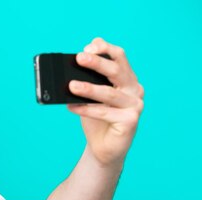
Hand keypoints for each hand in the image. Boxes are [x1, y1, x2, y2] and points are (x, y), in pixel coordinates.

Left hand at [67, 37, 144, 167]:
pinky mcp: (130, 121)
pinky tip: (71, 107)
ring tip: (71, 85)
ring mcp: (135, 105)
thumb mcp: (90, 97)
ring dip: (88, 88)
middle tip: (79, 58)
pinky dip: (86, 109)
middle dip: (97, 62)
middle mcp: (135, 89)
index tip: (88, 47)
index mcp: (127, 79)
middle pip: (116, 71)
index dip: (105, 49)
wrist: (103, 148)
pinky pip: (105, 113)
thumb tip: (69, 69)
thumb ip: (86, 81)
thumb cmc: (96, 119)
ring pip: (109, 94)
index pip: (119, 57)